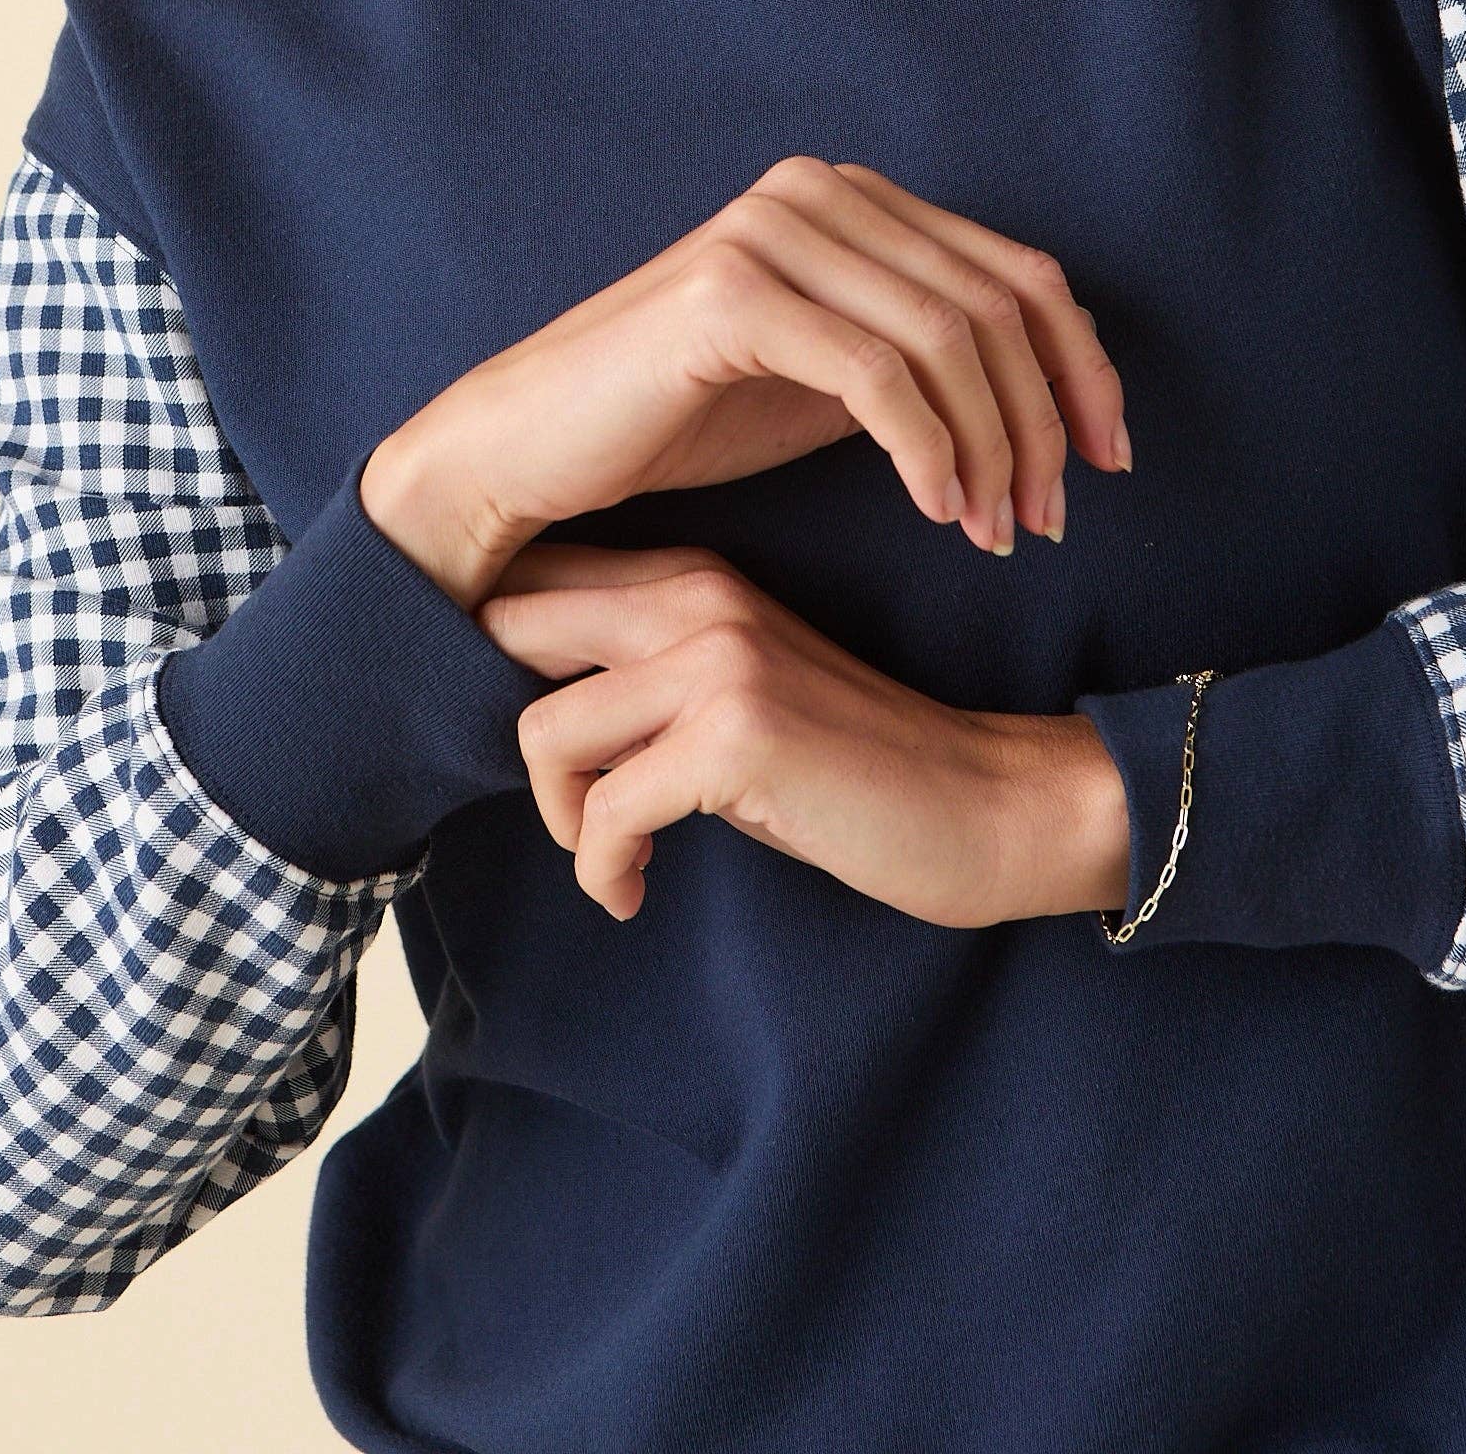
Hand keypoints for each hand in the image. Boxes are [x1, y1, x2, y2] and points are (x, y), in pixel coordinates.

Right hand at [361, 157, 1129, 605]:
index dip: (1082, 369)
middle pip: (999, 305)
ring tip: (998, 531)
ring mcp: (771, 231)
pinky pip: (878, 376)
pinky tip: (940, 512)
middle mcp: (816, 192)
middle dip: (1044, 423)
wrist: (534, 446)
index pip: (1018, 272)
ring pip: (948, 341)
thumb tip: (1052, 389)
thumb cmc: (679, 421)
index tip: (1107, 460)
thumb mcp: (830, 382)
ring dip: (994, 451)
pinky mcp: (732, 292)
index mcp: (849, 198)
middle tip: (1048, 519)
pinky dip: (930, 453)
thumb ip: (923, 359)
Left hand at [476, 542, 1130, 926]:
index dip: (483, 645)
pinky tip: (636, 890)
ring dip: (562, 816)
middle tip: (561, 799)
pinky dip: (604, 868)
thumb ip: (642, 677)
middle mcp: (696, 597)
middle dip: (497, 723)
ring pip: (543, 730)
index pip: (534, 577)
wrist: (982, 804)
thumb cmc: (849, 768)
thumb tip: (520, 708)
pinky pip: (607, 813)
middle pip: (508, 624)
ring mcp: (716, 660)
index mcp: (692, 576)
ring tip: (612, 855)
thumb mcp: (734, 698)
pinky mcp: (736, 736)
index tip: (514, 732)